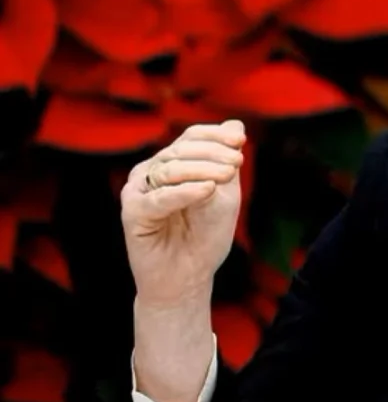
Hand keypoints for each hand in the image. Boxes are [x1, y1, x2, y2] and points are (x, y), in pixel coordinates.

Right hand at [121, 120, 245, 307]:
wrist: (189, 277)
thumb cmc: (206, 236)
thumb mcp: (225, 194)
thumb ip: (227, 161)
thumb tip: (235, 124)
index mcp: (171, 163)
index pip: (191, 137)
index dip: (215, 136)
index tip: (241, 143)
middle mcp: (150, 172)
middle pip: (181, 150)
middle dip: (213, 153)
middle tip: (237, 163)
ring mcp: (138, 191)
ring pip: (170, 169)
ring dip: (203, 169)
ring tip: (227, 176)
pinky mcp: (132, 213)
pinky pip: (159, 198)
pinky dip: (185, 191)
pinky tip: (207, 189)